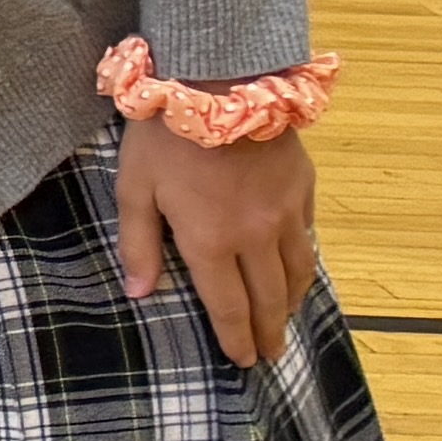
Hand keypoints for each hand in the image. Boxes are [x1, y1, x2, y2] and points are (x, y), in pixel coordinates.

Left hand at [116, 116, 319, 365]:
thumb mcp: (135, 188)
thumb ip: (139, 244)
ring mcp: (285, 213)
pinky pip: (307, 236)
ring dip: (291, 302)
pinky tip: (297, 270)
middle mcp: (255, 236)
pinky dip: (302, 262)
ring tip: (285, 320)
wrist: (220, 80)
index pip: (228, 306)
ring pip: (296, 272)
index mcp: (210, 242)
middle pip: (268, 298)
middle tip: (270, 355)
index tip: (242, 360)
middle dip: (269, 332)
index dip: (236, 337)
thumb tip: (140, 294)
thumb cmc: (164, 134)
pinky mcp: (304, 188)